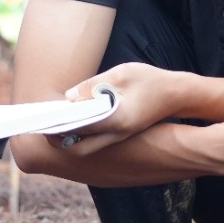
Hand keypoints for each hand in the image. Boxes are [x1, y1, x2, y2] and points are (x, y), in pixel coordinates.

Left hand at [55, 63, 180, 152]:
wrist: (179, 95)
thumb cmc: (152, 81)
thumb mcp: (122, 74)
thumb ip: (93, 86)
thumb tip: (68, 97)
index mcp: (116, 121)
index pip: (79, 130)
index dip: (59, 126)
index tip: (44, 119)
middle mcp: (117, 136)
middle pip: (79, 149)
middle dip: (60, 139)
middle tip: (47, 126)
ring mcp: (121, 139)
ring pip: (87, 148)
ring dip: (71, 137)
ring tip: (59, 121)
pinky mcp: (123, 137)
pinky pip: (97, 142)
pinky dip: (84, 135)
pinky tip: (78, 120)